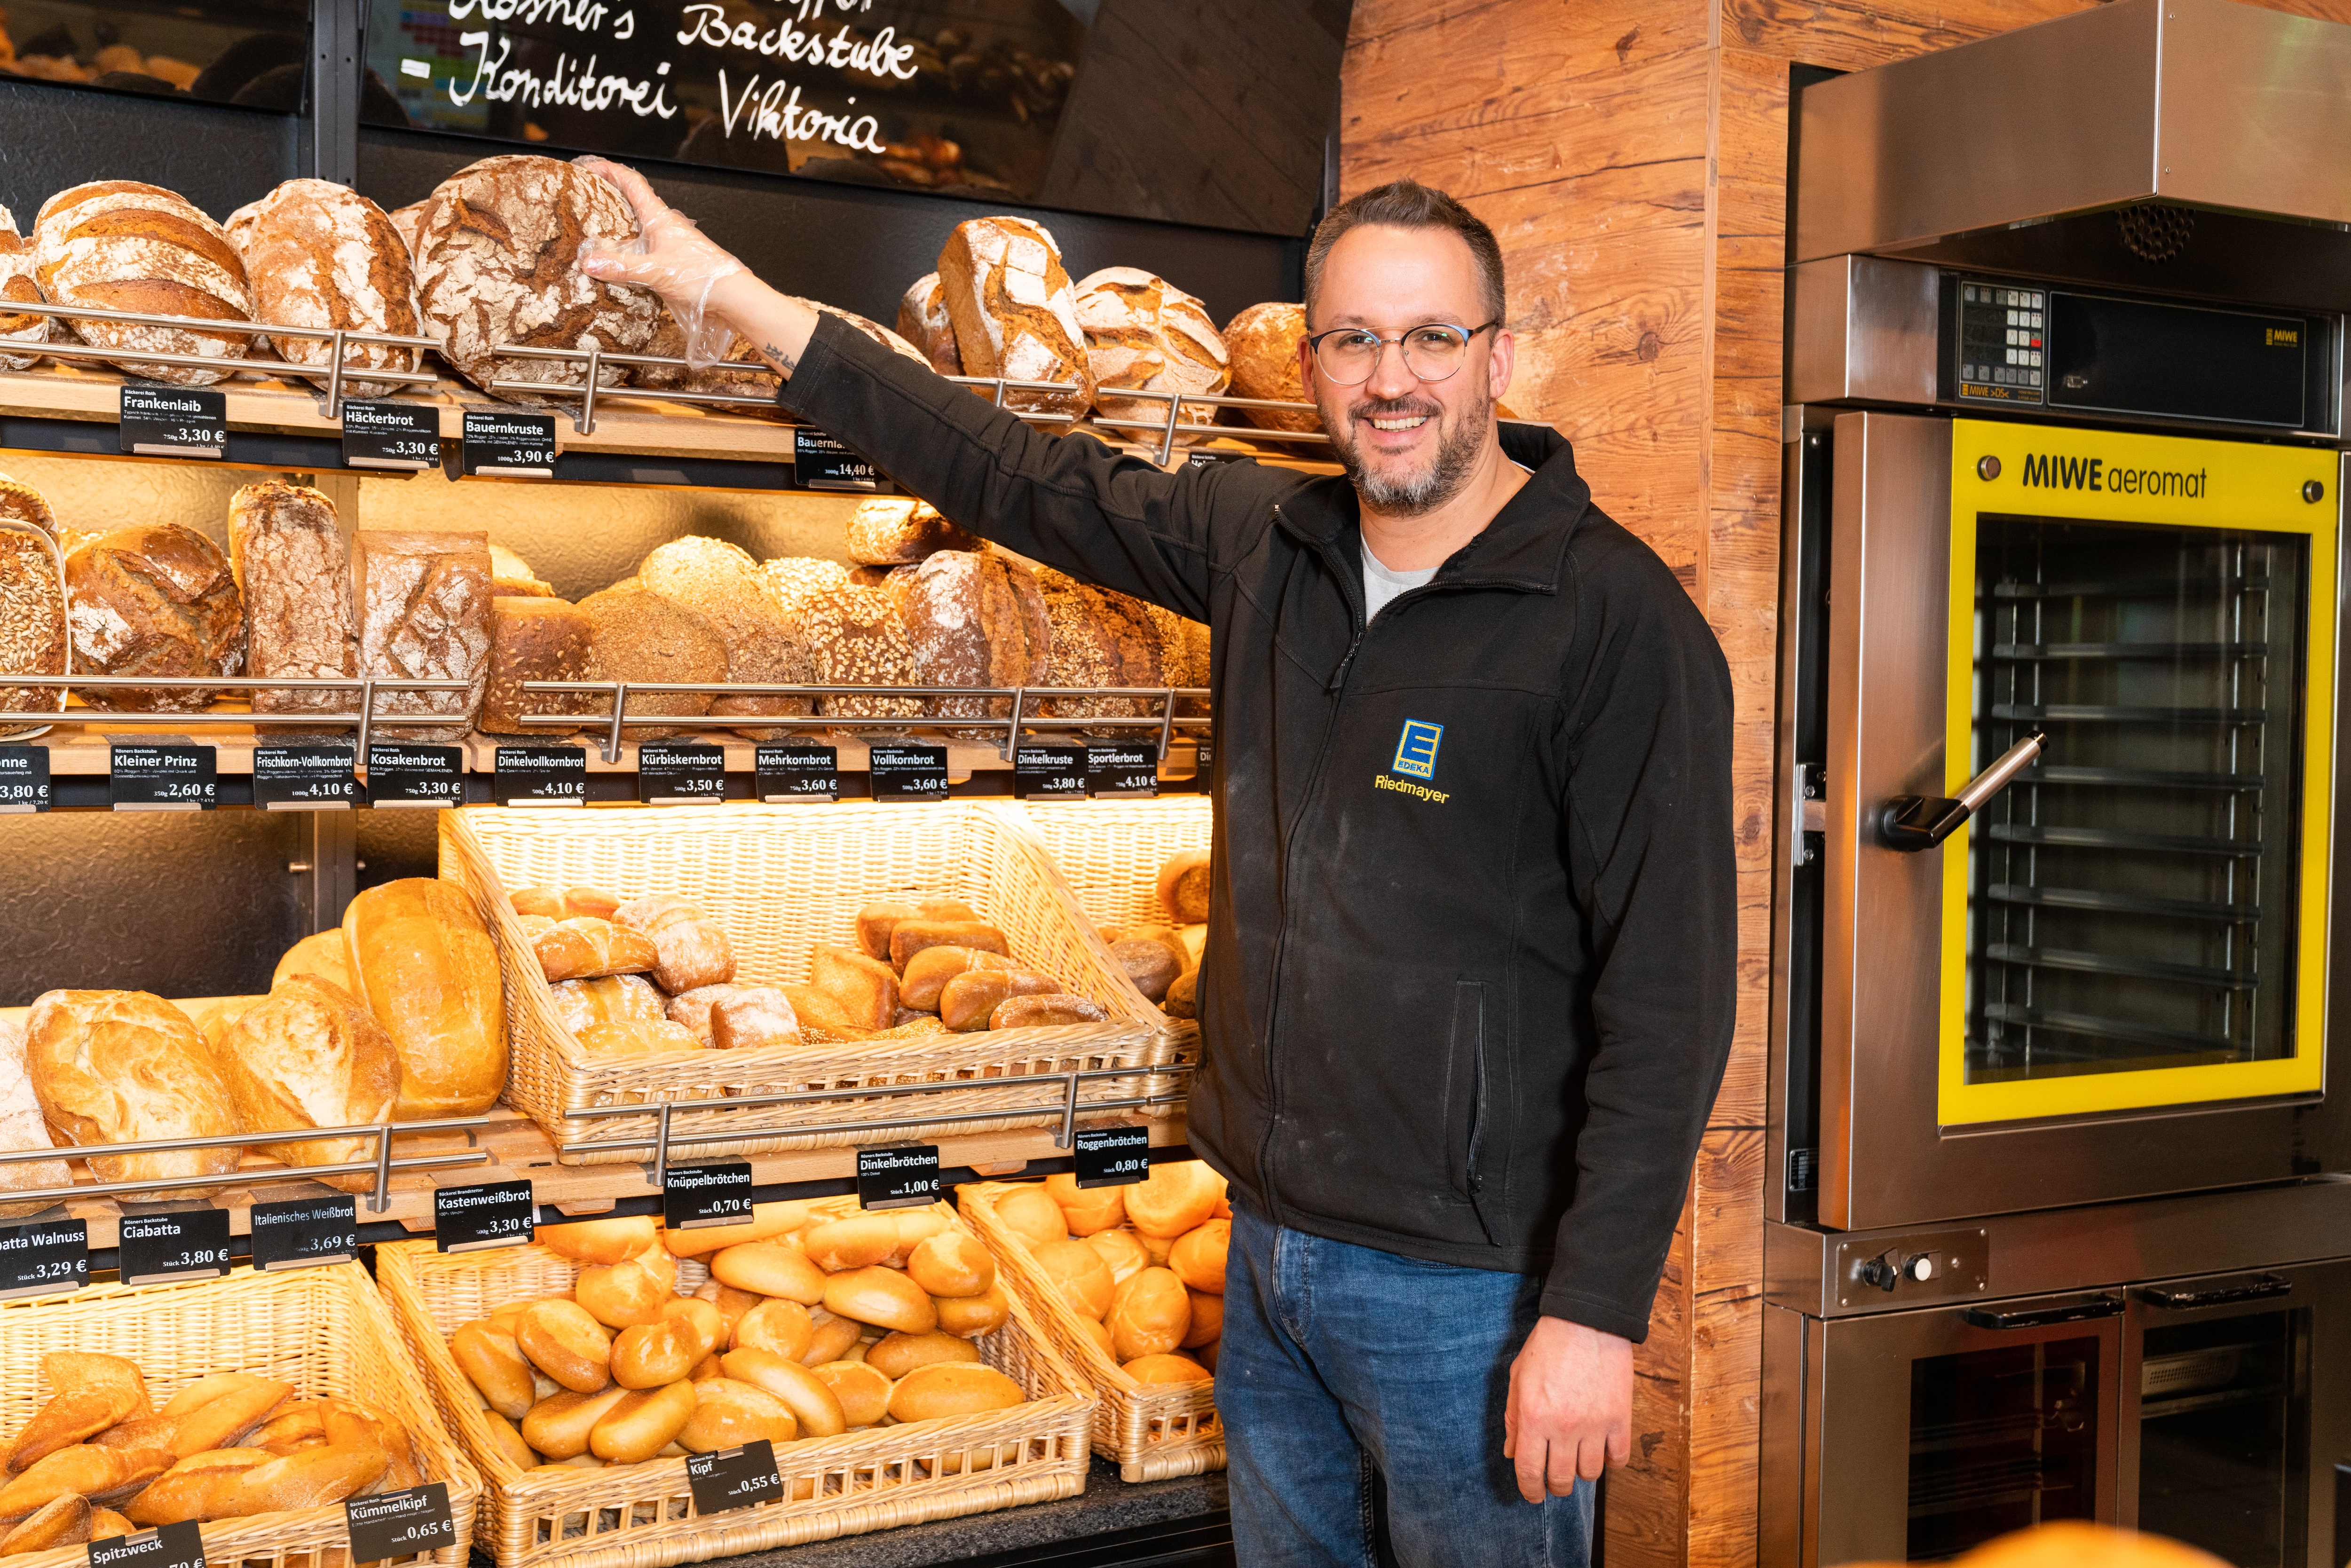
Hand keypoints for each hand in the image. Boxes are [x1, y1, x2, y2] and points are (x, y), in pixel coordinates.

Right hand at [572, 157, 744, 311]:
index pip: (631, 182)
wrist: (731, 297)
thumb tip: (589, 262)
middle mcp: (663, 225)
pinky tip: (615, 259)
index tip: (587, 167)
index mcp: (659, 217)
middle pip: (631, 200)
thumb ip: (622, 267)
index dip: (608, 170)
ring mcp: (667, 242)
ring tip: (592, 226)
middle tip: (584, 195)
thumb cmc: (703, 277)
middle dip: (607, 193)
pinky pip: (641, 247)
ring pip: (636, 224)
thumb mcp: (657, 271)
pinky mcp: (670, 260)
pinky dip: (625, 246)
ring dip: (615, 221)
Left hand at [1501, 1315, 1632, 1503]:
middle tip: (1556, 1479)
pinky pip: (1618, 1459)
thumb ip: (1512, 1418)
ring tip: (1578, 1458)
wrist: (1587, 1321)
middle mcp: (1563, 1427)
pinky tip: (1601, 1449)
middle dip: (1556, 1486)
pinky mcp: (1620, 1419)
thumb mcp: (1518, 1378)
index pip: (1529, 1471)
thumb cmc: (1548, 1347)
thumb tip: (1512, 1453)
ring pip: (1590, 1474)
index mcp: (1533, 1417)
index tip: (1533, 1495)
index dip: (1530, 1491)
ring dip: (1582, 1472)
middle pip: (1561, 1479)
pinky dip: (1609, 1461)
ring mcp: (1594, 1425)